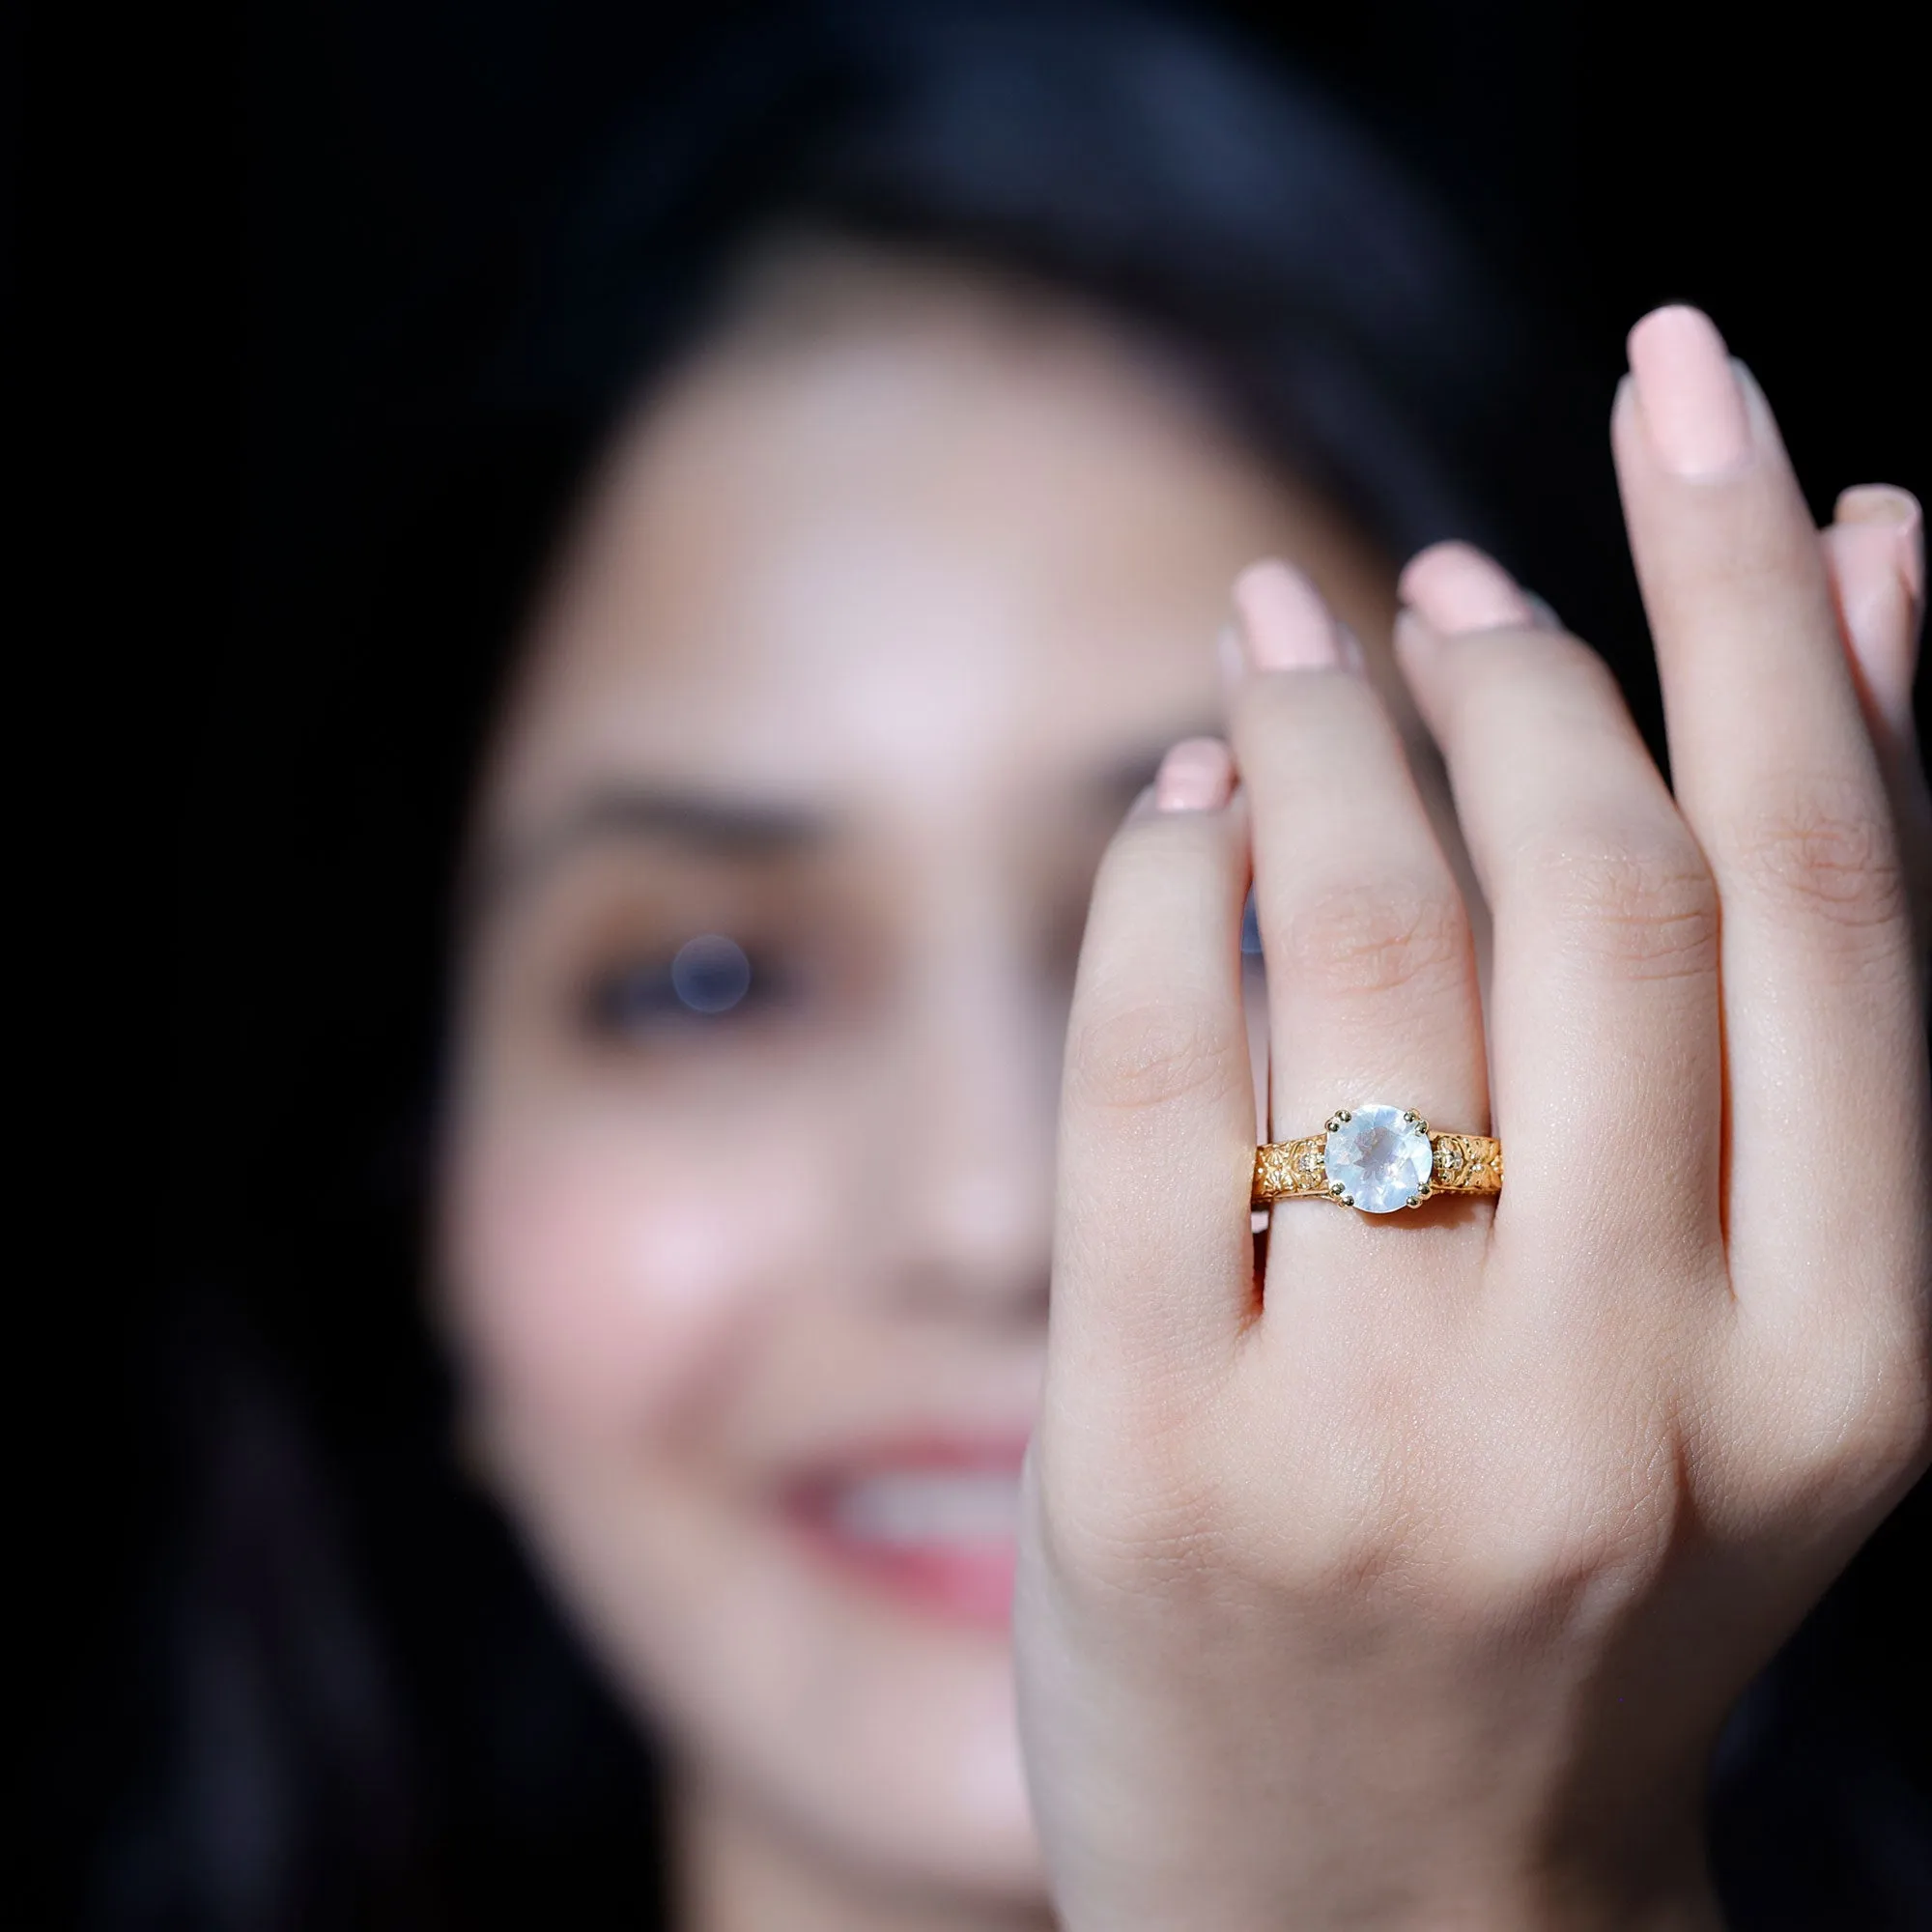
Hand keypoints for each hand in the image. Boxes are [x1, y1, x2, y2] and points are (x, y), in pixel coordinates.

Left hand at [1015, 306, 1929, 1929]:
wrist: (1374, 1900)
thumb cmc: (1579, 1579)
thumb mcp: (1758, 1315)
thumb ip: (1807, 966)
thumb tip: (1885, 568)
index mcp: (1841, 1364)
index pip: (1826, 878)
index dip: (1762, 588)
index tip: (1695, 380)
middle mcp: (1633, 1397)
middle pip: (1589, 876)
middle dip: (1509, 660)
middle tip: (1428, 587)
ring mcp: (1380, 1439)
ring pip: (1358, 933)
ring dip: (1318, 729)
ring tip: (1297, 648)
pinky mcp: (1148, 1456)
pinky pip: (1145, 1061)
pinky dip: (1150, 876)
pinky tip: (1167, 811)